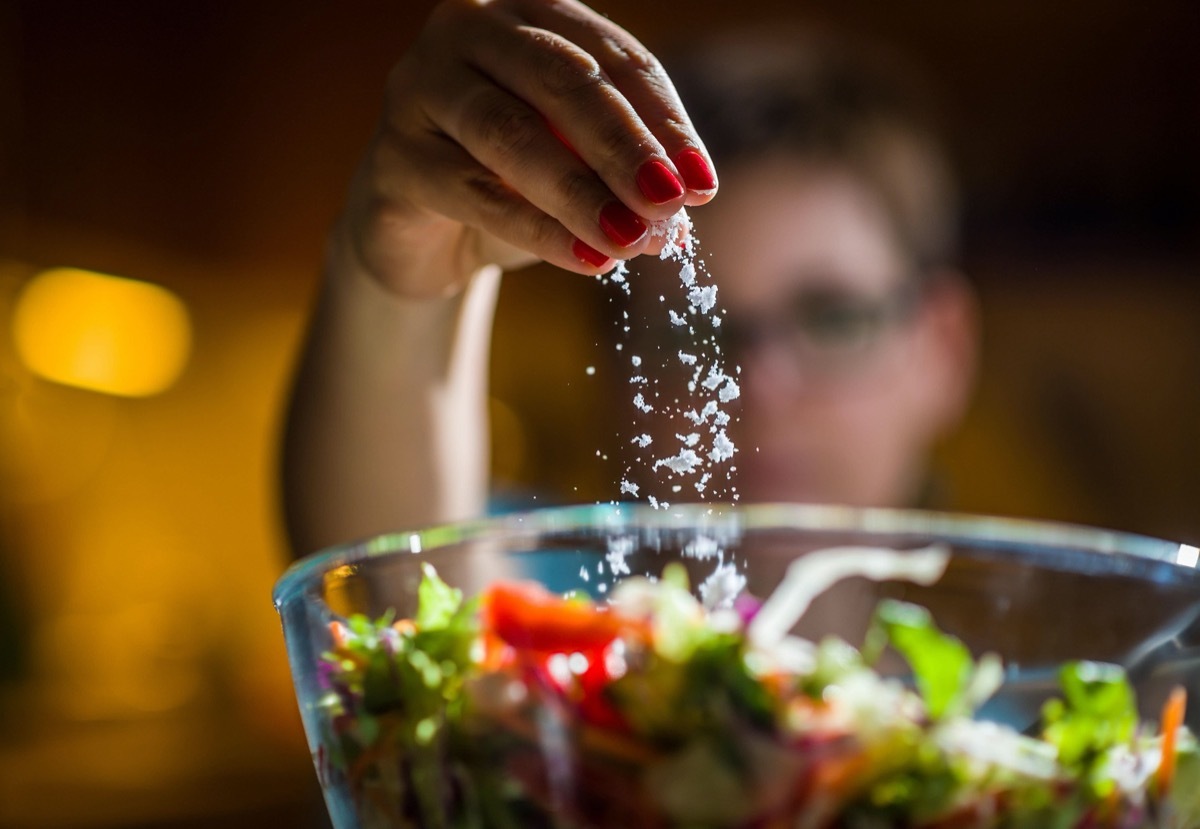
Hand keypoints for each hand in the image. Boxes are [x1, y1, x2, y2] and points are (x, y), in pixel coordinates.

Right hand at [338, 0, 718, 297]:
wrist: (423, 234)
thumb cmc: (513, 183)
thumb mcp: (577, 167)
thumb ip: (623, 173)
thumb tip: (680, 211)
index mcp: (532, 14)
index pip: (615, 58)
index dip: (665, 122)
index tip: (701, 186)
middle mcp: (470, 29)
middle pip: (563, 80)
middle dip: (625, 147)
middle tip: (669, 204)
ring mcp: (421, 85)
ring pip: (511, 133)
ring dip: (581, 191)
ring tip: (631, 239)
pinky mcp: (393, 153)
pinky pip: (472, 192)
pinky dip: (536, 229)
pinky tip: (586, 258)